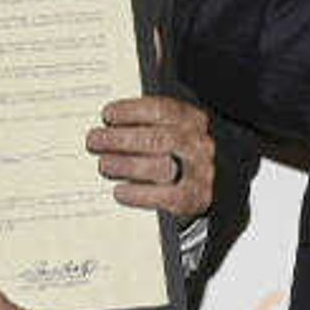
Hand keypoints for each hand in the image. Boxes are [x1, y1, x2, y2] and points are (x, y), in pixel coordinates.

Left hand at [88, 94, 216, 218]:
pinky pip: (165, 197)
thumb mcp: (172, 129)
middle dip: (121, 139)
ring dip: (126, 165)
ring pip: (160, 168)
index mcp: (192, 120)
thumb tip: (108, 127)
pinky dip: (138, 195)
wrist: (214, 182)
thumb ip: (146, 124)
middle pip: (158, 139)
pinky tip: (120, 192)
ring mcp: (199, 173)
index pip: (162, 110)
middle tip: (95, 141)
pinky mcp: (193, 199)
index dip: (132, 111)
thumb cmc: (181, 152)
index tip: (108, 115)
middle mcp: (198, 145)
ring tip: (104, 164)